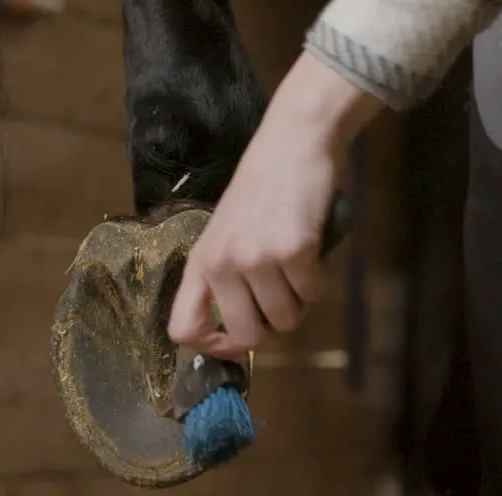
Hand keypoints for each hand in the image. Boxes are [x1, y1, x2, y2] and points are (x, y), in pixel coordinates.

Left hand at [166, 51, 382, 360]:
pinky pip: (311, 294)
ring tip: (297, 271)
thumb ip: (226, 279)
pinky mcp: (293, 250)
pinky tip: (312, 254)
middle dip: (273, 330)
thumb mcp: (227, 233)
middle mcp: (223, 264)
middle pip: (246, 335)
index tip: (237, 345)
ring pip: (285, 320)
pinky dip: (318, 282)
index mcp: (201, 262)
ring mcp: (257, 257)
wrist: (293, 141)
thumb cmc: (263, 189)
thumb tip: (241, 340)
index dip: (212, 349)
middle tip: (283, 304)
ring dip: (299, 303)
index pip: (184, 329)